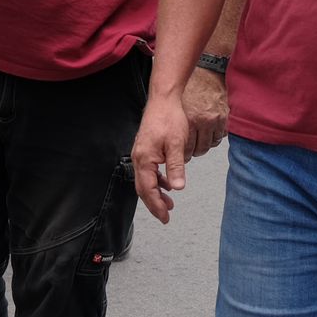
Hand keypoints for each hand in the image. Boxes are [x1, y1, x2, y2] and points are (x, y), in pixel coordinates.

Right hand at [131, 93, 192, 223]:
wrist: (164, 99)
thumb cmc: (169, 117)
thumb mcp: (177, 143)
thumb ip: (176, 167)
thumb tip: (178, 188)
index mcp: (145, 158)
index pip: (148, 189)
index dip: (156, 205)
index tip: (165, 217)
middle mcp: (139, 157)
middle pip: (143, 188)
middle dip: (154, 203)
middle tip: (166, 216)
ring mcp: (140, 153)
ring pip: (145, 180)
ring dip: (156, 193)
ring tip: (169, 203)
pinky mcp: (145, 149)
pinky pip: (148, 171)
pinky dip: (156, 180)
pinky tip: (167, 183)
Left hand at [181, 65, 228, 158]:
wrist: (207, 71)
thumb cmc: (190, 85)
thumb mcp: (176, 104)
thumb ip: (176, 123)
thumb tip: (168, 139)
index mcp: (190, 118)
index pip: (186, 148)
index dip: (182, 153)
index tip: (180, 153)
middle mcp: (204, 121)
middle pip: (199, 149)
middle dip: (193, 151)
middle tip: (189, 149)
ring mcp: (216, 120)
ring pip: (211, 145)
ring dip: (204, 145)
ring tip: (198, 142)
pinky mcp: (225, 118)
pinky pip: (220, 136)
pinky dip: (214, 137)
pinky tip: (208, 134)